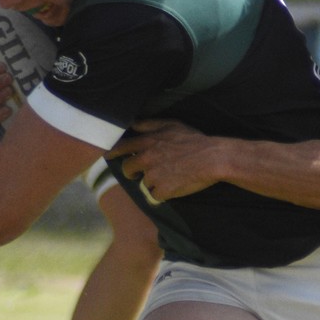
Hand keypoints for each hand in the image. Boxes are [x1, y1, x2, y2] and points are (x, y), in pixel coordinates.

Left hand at [108, 118, 223, 199]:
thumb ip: (150, 125)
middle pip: (128, 169)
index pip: (123, 147)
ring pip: (144, 183)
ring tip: (169, 176)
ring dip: (153, 182)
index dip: (114, 152)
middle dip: (132, 172)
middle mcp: (147, 159)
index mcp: (148, 142)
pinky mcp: (162, 191)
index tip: (108, 156)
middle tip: (138, 174)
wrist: (211, 159)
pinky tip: (174, 186)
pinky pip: (155, 195)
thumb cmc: (194, 140)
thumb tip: (134, 124)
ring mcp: (153, 176)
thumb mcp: (172, 125)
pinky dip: (163, 193)